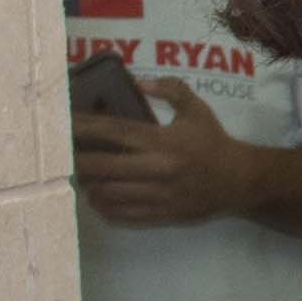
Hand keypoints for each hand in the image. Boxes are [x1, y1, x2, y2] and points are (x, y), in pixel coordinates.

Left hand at [71, 80, 281, 229]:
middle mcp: (154, 169)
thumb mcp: (197, 109)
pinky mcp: (159, 215)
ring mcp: (156, 196)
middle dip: (75, 161)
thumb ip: (170, 90)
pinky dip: (104, 208)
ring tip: (82, 178)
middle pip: (100, 166)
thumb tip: (139, 84)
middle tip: (62, 156)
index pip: (112, 131)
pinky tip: (100, 198)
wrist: (240, 181)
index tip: (61, 123)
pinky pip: (121, 216)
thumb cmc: (214, 142)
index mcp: (161, 140)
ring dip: (88, 186)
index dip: (83, 126)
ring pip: (106, 194)